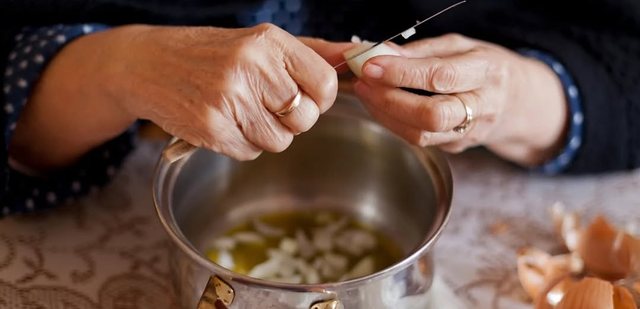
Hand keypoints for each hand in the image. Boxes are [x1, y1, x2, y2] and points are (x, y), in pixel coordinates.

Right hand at [11, 24, 338, 168]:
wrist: (148, 64)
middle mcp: (251, 67)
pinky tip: (222, 121)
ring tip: (239, 110)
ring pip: (279, 141)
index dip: (318, 99)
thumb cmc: (212, 54)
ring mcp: (229, 99)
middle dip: (290, 119)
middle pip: (305, 119)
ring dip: (264, 134)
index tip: (302, 96)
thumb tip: (360, 56)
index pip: (325, 85)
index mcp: (270, 42)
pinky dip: (240, 144)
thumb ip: (313, 53)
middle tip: (263, 102)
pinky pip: (250, 153)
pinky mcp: (211, 127)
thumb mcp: (262, 43)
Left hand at [353, 34, 568, 165]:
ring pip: (422, 134)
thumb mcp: (461, 46)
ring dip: (386, 114)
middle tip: (365, 82)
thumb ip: (421, 51)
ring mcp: (470, 132)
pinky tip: (380, 106)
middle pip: (432, 114)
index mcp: (486, 71)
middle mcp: (482, 105)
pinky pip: (419, 140)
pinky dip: (393, 123)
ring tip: (366, 93)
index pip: (440, 76)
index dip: (402, 73)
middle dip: (391, 99)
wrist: (519, 102)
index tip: (371, 65)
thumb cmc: (485, 67)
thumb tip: (381, 52)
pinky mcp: (457, 147)